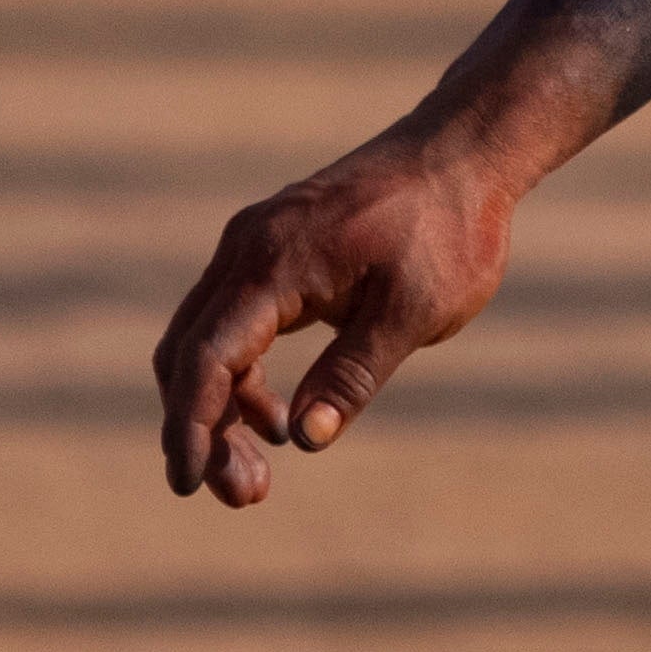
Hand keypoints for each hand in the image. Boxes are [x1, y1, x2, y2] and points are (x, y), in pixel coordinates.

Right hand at [153, 131, 525, 505]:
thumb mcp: (412, 313)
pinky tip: (280, 419)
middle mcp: (247, 250)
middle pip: (191, 355)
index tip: (186, 484)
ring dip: (223, 411)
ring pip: (207, 342)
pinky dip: (244, 377)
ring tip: (262, 475)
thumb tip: (307, 439)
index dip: (191, 426)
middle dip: (203, 431)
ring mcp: (255, 246)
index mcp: (274, 264)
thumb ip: (354, 374)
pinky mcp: (273, 252)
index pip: (207, 358)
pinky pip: (234, 323)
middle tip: (245, 496)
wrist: (464, 155)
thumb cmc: (448, 232)